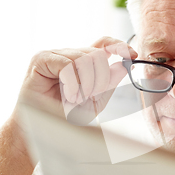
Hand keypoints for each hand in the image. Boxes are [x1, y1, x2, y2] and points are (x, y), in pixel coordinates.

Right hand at [16, 37, 137, 125]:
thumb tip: (123, 65)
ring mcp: (54, 54)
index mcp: (82, 62)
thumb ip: (109, 83)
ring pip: (84, 59)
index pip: (103, 43)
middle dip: (100, 78)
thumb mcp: (95, 101)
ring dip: (86, 83)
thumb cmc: (65, 116)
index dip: (119, 45)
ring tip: (76, 99)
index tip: (133, 55)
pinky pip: (67, 64)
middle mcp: (68, 54)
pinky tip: (69, 95)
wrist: (42, 130)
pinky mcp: (41, 59)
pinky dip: (72, 83)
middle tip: (90, 96)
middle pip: (96, 54)